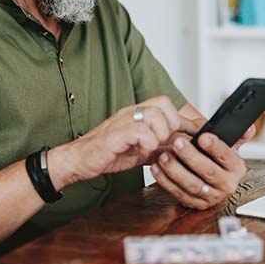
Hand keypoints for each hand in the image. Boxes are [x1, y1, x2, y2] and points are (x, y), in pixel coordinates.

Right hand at [50, 96, 196, 187]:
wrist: (80, 160)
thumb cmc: (107, 153)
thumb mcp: (139, 151)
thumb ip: (157, 148)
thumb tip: (177, 150)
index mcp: (137, 113)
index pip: (166, 103)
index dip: (180, 120)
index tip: (185, 136)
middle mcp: (131, 112)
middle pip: (164, 103)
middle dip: (171, 126)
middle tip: (162, 143)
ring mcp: (123, 121)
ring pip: (156, 116)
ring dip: (159, 136)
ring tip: (149, 148)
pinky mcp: (116, 134)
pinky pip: (142, 132)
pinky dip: (147, 145)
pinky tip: (139, 152)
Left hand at [150, 132, 246, 209]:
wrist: (208, 173)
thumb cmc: (216, 156)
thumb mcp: (229, 143)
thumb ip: (238, 134)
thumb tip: (248, 128)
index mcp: (236, 168)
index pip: (227, 157)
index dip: (215, 147)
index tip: (203, 137)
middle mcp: (226, 184)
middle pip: (208, 171)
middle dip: (191, 156)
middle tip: (177, 142)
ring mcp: (211, 196)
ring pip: (192, 184)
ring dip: (175, 170)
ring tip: (164, 156)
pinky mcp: (196, 204)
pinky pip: (179, 193)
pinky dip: (166, 181)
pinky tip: (157, 167)